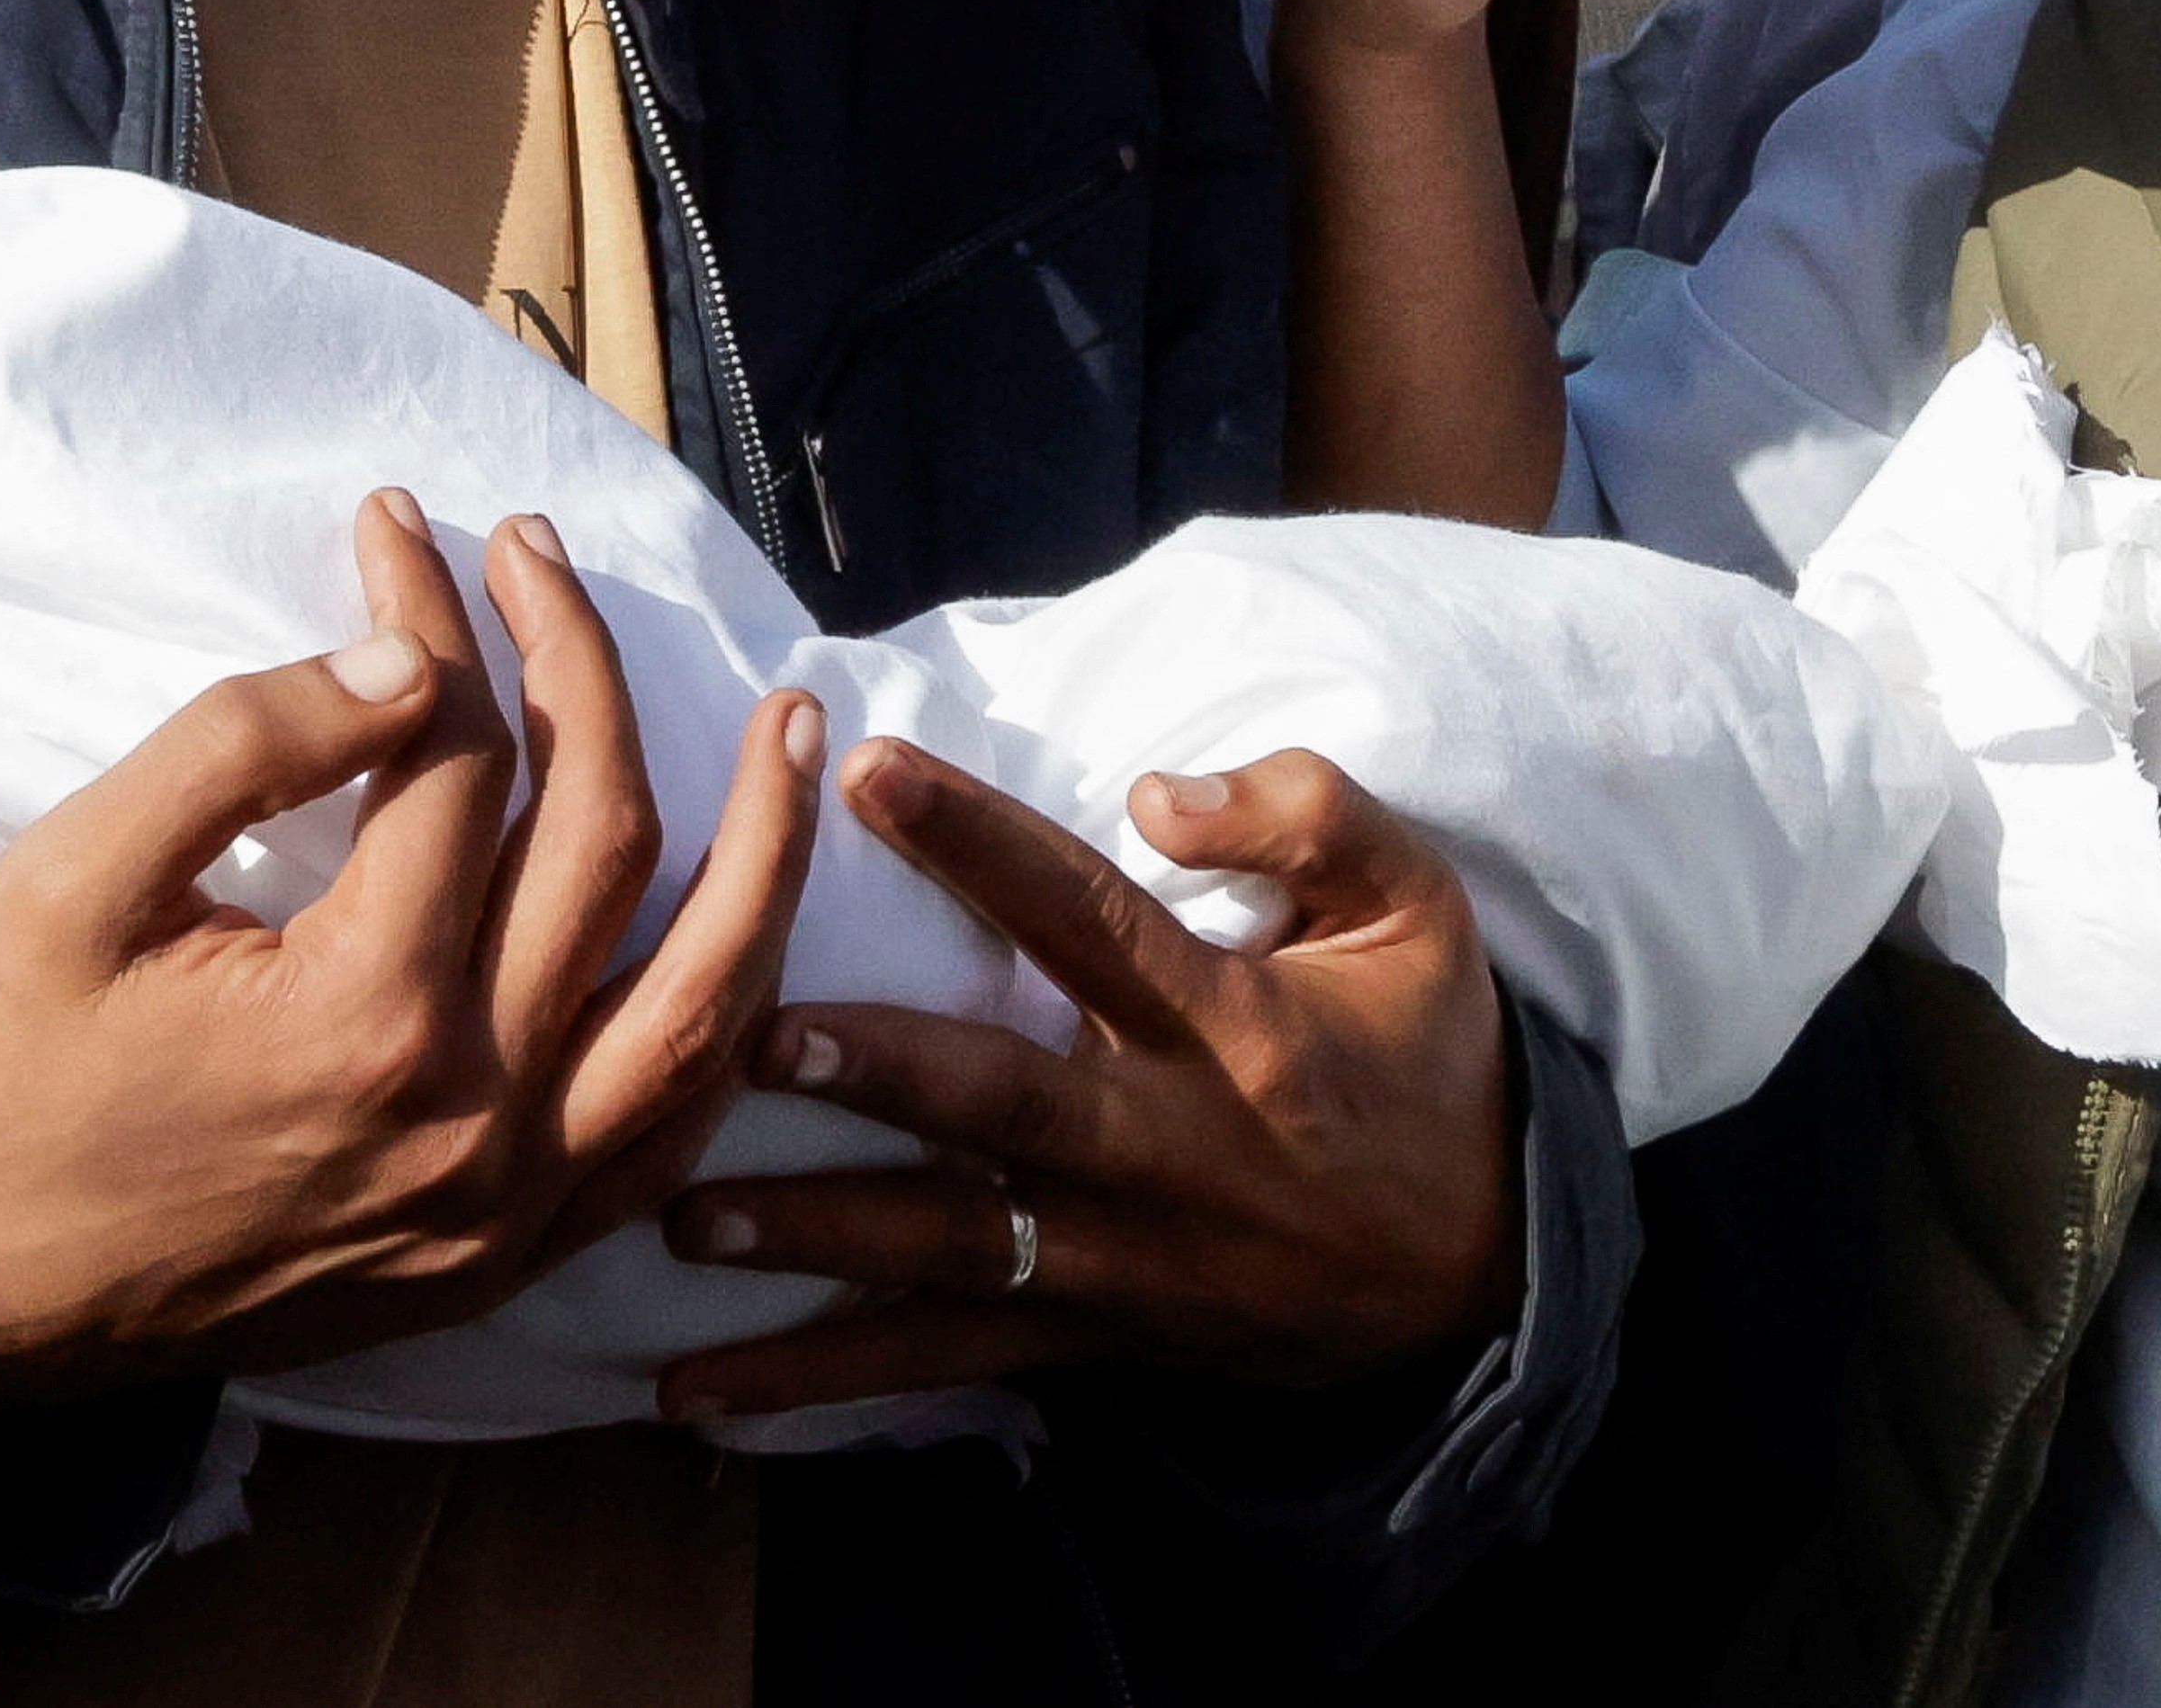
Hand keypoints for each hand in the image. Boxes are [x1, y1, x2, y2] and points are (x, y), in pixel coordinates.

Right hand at [0, 490, 824, 1397]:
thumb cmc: (17, 1077)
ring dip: (766, 847)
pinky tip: (754, 930)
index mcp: (361, 1008)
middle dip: (579, 664)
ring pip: (704, 997)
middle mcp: (472, 1108)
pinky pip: (674, 1130)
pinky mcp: (515, 1254)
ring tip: (796, 724)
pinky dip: (731, 1021)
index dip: (431, 613)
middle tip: (537, 551)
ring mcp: (513, 1198)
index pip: (451, 751)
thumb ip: (238, 748)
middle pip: (600, 837)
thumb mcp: (73, 881)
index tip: (399, 523)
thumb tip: (400, 659)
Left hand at [647, 744, 1512, 1418]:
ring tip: (681, 1217)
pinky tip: (700, 1394)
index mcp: (1234, 1027)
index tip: (872, 765)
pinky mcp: (1093, 1341)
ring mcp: (1124, 1261)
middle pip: (1008, 1106)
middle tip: (754, 1031)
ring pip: (957, 1252)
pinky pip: (948, 1362)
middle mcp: (1167, 1149)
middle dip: (880, 1071)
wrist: (1479, 1271)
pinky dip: (822, 1381)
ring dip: (817, 1237)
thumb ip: (1309, 816)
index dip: (985, 842)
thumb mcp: (1416, 911)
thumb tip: (1155, 787)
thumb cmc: (1420, 1054)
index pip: (1092, 917)